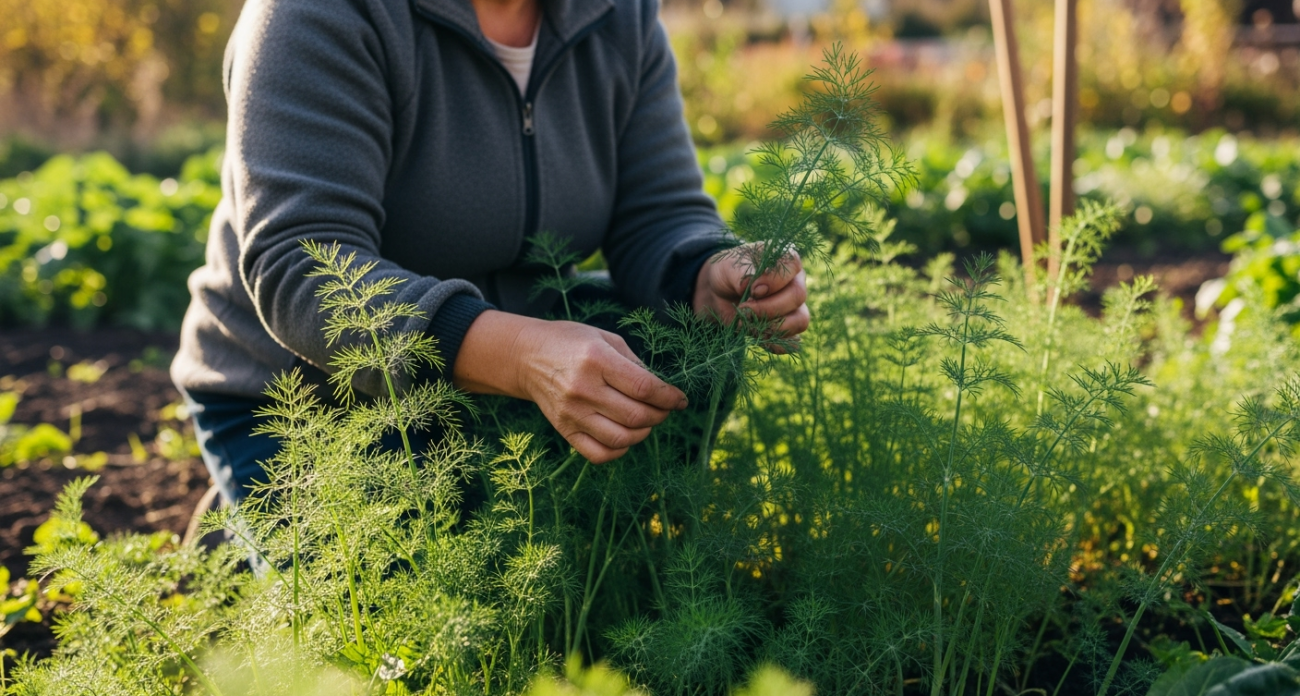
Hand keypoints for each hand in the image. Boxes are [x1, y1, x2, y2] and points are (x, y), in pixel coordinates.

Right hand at [452, 311, 687, 463]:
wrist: (527, 356)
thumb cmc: (571, 342)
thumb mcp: (605, 338)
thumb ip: (634, 362)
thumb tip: (662, 389)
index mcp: (597, 359)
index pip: (644, 388)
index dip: (669, 397)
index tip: (680, 399)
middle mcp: (584, 389)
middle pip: (636, 416)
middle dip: (660, 415)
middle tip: (664, 409)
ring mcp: (572, 413)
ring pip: (622, 438)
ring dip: (644, 433)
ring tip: (646, 421)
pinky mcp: (564, 430)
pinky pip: (599, 454)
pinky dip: (620, 450)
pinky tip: (625, 436)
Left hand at [691, 245, 809, 352]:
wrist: (719, 294)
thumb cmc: (727, 274)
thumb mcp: (727, 268)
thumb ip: (743, 274)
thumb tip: (759, 288)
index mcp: (785, 259)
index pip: (793, 264)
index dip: (774, 280)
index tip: (752, 289)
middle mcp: (796, 281)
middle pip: (797, 296)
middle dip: (767, 308)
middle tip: (743, 309)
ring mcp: (796, 306)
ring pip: (800, 320)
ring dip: (771, 327)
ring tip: (747, 323)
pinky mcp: (789, 328)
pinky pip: (793, 342)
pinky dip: (773, 343)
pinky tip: (755, 335)